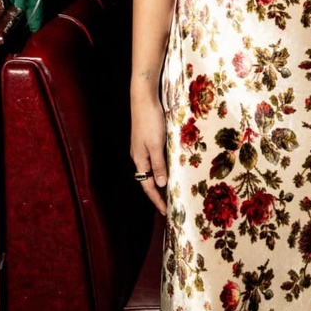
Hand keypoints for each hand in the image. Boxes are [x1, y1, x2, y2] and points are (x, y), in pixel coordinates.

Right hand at [130, 97, 167, 214]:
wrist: (144, 98)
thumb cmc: (150, 121)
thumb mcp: (156, 144)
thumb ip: (158, 164)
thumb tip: (161, 184)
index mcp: (140, 159)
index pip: (148, 186)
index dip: (156, 200)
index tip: (165, 212)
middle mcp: (139, 156)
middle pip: (148, 180)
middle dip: (157, 194)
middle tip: (169, 205)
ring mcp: (143, 147)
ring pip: (152, 170)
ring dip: (160, 181)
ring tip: (171, 191)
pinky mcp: (148, 139)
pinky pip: (155, 160)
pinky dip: (162, 168)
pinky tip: (170, 168)